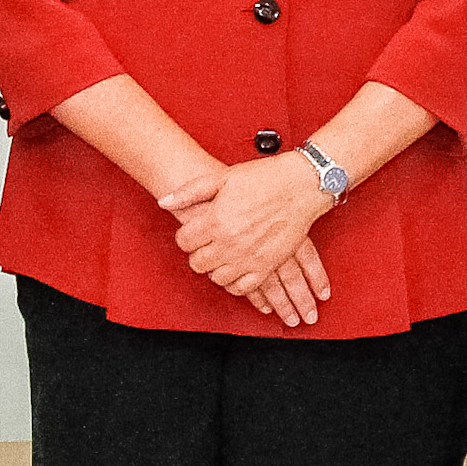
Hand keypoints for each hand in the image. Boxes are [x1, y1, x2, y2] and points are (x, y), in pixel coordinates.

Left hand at [160, 158, 334, 311]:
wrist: (301, 185)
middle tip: (207, 244)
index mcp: (216, 219)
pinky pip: (242, 288)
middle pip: (197, 263)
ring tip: (223, 255)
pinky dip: (235, 284)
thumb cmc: (266, 178)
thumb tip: (165, 201)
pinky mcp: (267, 265)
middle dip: (198, 254)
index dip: (186, 237)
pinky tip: (236, 271)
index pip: (184, 241)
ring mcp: (248, 256)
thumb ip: (190, 192)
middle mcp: (230, 241)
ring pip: (217, 278)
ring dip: (216, 268)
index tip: (194, 233)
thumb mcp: (223, 177)